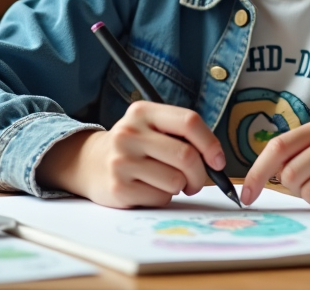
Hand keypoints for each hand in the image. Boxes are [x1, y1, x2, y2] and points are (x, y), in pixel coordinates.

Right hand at [36, 102, 225, 208]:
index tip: (218, 161)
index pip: (189, 121)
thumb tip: (217, 161)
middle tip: (196, 181)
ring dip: (180, 187)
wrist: (90, 163)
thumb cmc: (135, 146)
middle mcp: (130, 133)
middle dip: (200, 174)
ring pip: (176, 180)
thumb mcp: (151, 126)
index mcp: (143, 112)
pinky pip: (160, 198)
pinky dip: (163, 197)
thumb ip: (181, 134)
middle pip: (186, 156)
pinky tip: (149, 189)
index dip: (210, 143)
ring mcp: (122, 161)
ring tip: (166, 181)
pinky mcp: (119, 188)